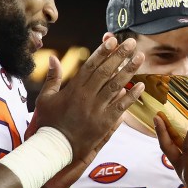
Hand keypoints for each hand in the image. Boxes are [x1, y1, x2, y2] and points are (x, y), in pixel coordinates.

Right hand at [28, 38, 143, 174]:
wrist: (55, 148)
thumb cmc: (49, 123)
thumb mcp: (46, 98)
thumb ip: (53, 77)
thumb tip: (53, 57)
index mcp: (73, 89)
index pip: (91, 65)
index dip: (103, 52)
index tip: (113, 40)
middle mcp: (86, 97)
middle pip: (106, 72)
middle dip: (119, 55)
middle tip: (132, 43)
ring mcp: (97, 110)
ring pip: (116, 86)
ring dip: (129, 71)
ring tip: (140, 57)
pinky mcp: (105, 123)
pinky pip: (121, 106)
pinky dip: (131, 96)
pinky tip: (141, 85)